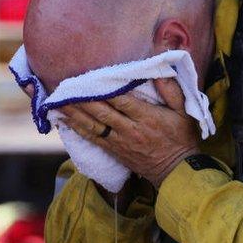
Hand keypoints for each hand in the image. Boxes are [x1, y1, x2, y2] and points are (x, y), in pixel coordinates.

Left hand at [60, 78, 198, 187]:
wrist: (177, 171)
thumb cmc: (182, 138)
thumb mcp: (185, 111)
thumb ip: (172, 90)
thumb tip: (159, 70)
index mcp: (147, 117)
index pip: (120, 100)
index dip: (103, 88)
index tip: (88, 76)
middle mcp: (130, 129)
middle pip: (101, 112)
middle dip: (82, 99)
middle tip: (65, 87)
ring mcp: (120, 142)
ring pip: (93, 125)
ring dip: (74, 113)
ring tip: (58, 101)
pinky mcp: (115, 151)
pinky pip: (93, 138)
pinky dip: (77, 129)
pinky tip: (65, 120)